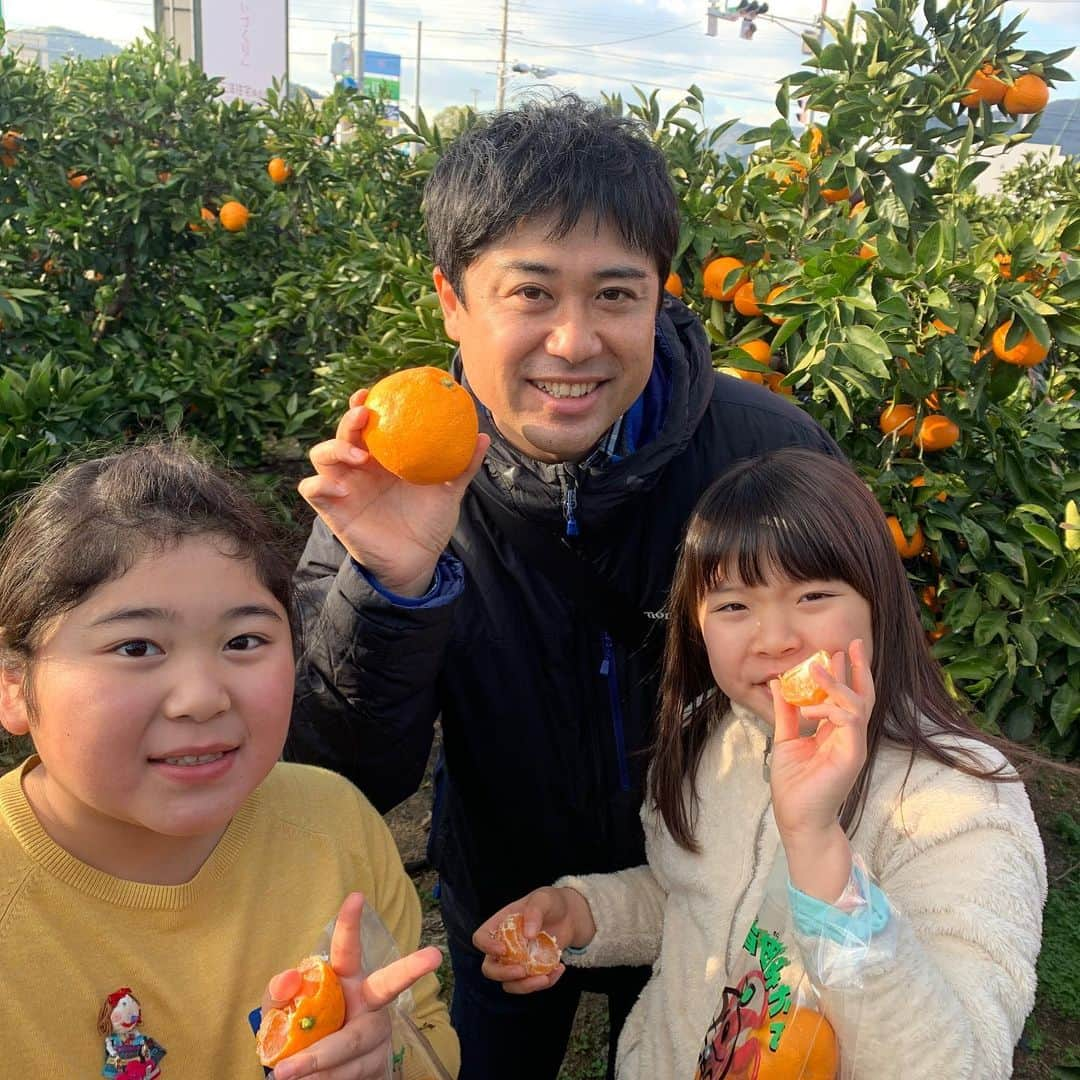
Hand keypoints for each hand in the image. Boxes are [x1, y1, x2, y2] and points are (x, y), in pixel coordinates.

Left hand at [264, 892, 441, 1079]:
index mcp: (346, 981)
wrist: (319, 1078)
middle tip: (433, 955)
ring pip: (356, 1044)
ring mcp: (378, 1036)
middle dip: (411, 969)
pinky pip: (354, 1074)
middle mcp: (370, 1002)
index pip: (347, 949)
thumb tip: (289, 976)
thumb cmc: (304, 1033)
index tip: (356, 896)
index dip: (350, 923)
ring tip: (287, 1074)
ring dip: (320, 1063)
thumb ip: (280, 994)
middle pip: (389, 986)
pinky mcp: (379, 1066)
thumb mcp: (282, 1013)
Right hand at [298, 388, 489, 596]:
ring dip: (335, 447)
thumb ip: (463, 466)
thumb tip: (483, 437)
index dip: (364, 404)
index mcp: (384, 456)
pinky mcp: (332, 508)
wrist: (418, 561)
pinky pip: (312, 489)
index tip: (371, 393)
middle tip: (365, 415)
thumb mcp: (449, 492)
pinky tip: (341, 488)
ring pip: (321, 454)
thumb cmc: (430, 523)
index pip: (367, 423)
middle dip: (349, 419)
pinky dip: (319, 483)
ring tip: (359, 456)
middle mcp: (360, 466)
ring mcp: (344, 485)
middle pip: (343, 431)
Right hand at [471, 887, 595, 994]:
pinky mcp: (532, 972)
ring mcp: (517, 961)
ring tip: (546, 977)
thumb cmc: (549, 903)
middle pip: (490, 968)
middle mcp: (504, 946)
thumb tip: (528, 935)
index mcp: (499, 925)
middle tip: (522, 971)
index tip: (503, 950)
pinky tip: (559, 969)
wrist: (568, 916)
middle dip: (503, 974)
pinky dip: (545, 983)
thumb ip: (534, 911)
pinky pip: (531, 985)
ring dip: (525, 986)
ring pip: (509, 984)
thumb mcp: (543, 899)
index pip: (480, 938)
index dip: (486, 947)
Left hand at [768, 639, 874, 900]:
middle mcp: (848, 736)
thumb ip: (786, 712)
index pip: (846, 696)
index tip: (840, 648)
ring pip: (856, 704)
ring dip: (837, 682)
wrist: (798, 819)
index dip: (846, 672)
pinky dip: (829, 709)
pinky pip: (849, 722)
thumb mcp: (785, 740)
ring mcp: (853, 745)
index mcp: (835, 732)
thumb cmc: (794, 785)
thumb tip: (779, 682)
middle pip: (862, 695)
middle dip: (859, 668)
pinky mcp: (852, 756)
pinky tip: (808, 708)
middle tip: (852, 642)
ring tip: (816, 665)